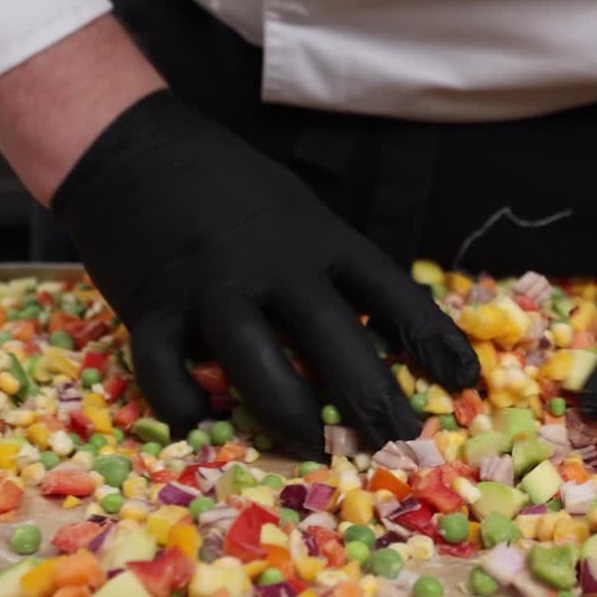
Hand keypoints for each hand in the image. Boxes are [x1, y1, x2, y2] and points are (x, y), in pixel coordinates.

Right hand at [52, 90, 478, 454]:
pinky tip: (203, 421)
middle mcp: (271, 263)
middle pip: (335, 340)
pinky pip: (168, 374)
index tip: (465, 380)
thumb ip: (324, 265)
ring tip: (313, 448)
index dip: (431, 338)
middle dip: (373, 399)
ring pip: (259, 367)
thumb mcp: (292, 209)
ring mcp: (210, 287)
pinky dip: (185, 406)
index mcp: (315, 235)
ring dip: (291, 417)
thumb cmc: (223, 183)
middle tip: (399, 442)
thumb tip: (374, 334)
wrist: (131, 147)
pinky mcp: (152, 307)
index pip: (389, 290)